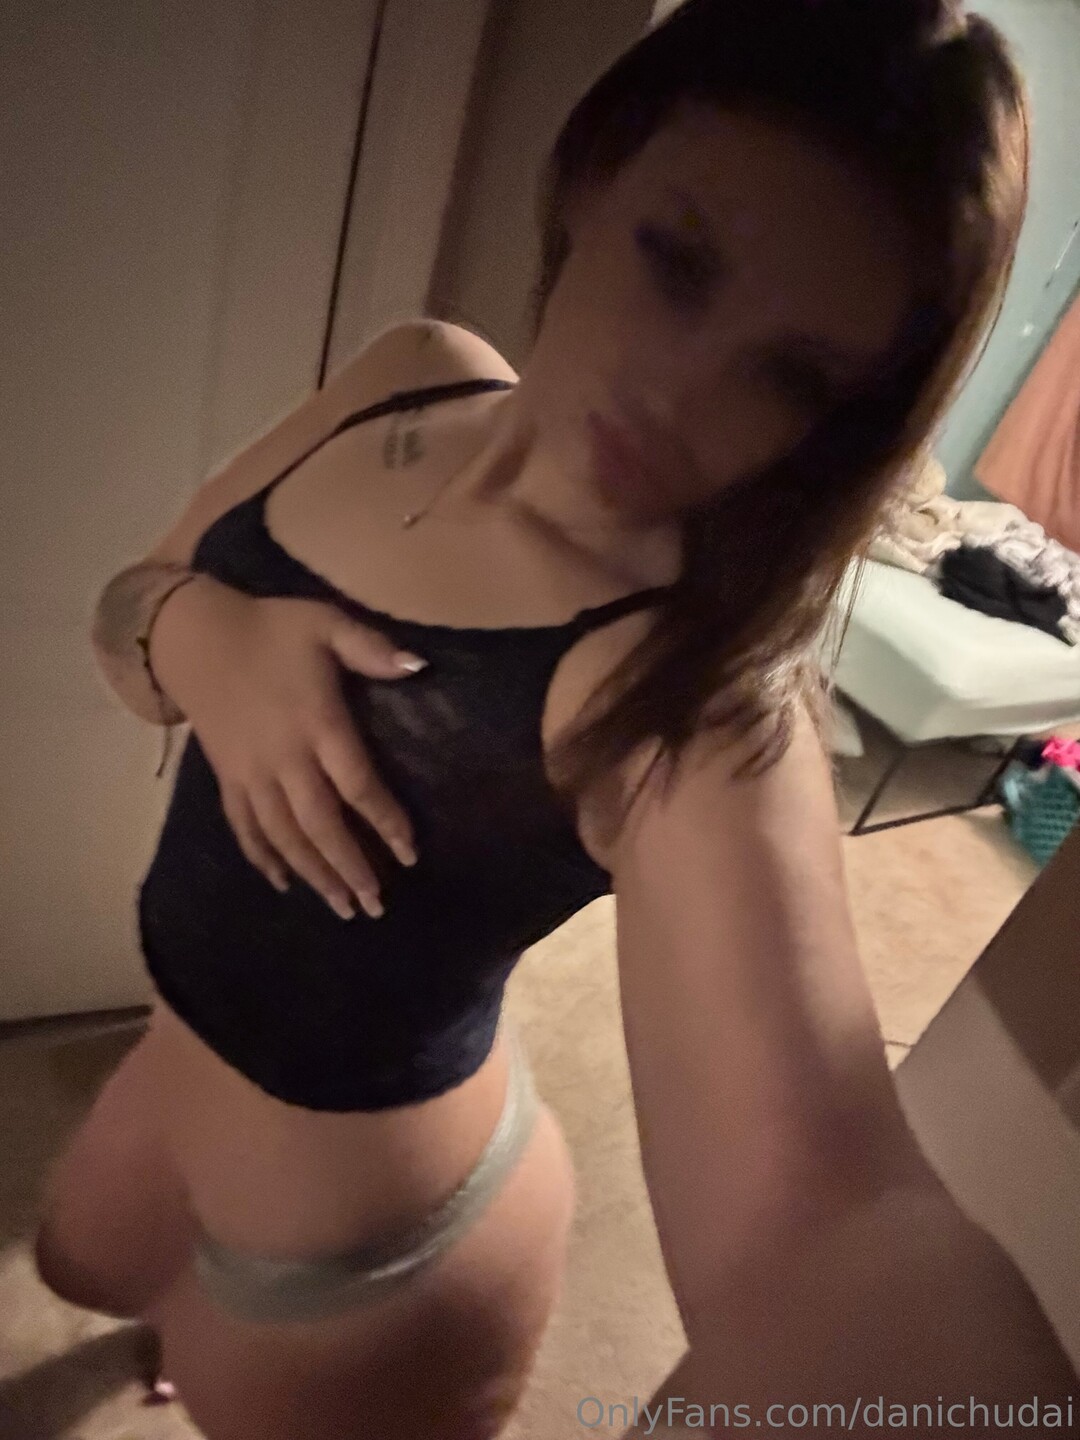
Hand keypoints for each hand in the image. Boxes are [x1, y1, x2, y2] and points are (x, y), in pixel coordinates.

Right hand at [149, 574, 426, 919]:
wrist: (194, 636)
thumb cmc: (271, 629)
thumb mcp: (325, 623)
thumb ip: (371, 647)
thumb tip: (419, 666)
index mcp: (316, 722)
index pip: (356, 783)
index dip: (384, 820)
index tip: (409, 854)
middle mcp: (283, 757)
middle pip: (319, 824)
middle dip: (349, 867)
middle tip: (376, 904)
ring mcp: (250, 772)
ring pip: (283, 835)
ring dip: (313, 874)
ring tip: (342, 907)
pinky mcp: (226, 778)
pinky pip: (244, 826)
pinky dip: (263, 858)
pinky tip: (284, 884)